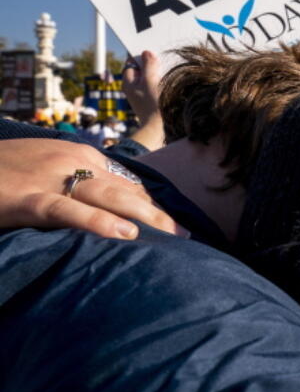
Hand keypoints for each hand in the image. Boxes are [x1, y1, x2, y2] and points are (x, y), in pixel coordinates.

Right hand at [0, 138, 177, 238]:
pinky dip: (96, 222)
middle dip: (160, 213)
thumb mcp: (48, 172)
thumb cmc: (5, 173)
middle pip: (126, 189)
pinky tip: (122, 235)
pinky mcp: (27, 198)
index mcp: (81, 154)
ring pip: (107, 196)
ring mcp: (50, 177)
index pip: (127, 182)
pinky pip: (66, 211)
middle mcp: (72, 160)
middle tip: (189, 237)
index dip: (154, 204)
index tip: (179, 225)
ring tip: (171, 236)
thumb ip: (80, 186)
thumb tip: (117, 210)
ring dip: (143, 216)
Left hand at [122, 51, 165, 150]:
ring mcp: (141, 96)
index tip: (153, 53)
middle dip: (150, 65)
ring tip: (166, 75)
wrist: (158, 129)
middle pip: (140, 70)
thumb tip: (146, 53)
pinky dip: (160, 84)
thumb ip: (148, 66)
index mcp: (128, 82)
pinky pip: (153, 87)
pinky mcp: (149, 101)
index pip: (131, 63)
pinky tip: (168, 86)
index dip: (141, 57)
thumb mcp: (151, 81)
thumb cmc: (153, 105)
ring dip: (157, 75)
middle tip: (162, 63)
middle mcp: (132, 88)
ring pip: (148, 79)